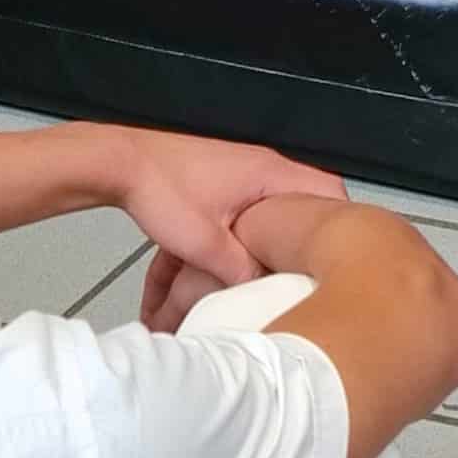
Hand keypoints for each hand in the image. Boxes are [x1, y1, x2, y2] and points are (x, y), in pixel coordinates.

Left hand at [115, 128, 352, 298]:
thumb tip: (265, 293)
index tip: (337, 258)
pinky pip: (250, 208)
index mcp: (270, 174)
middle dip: (307, 236)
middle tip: (310, 268)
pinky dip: (249, 232)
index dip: (339, 225)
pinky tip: (238, 255)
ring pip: (276, 208)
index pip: (328, 193)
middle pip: (304, 203)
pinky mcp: (221, 183)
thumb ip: (242, 271)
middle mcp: (263, 168)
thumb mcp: (205, 244)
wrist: (119, 164)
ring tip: (276, 266)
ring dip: (275, 236)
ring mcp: (242, 173)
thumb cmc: (162, 190)